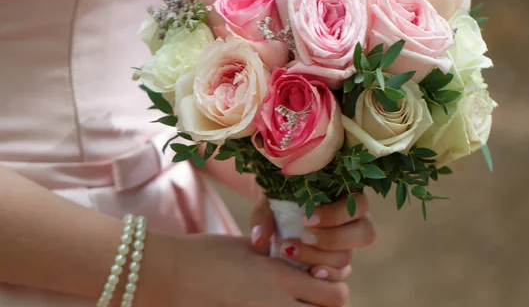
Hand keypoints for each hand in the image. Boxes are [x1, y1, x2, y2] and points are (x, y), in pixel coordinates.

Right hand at [149, 234, 348, 306]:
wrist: (171, 274)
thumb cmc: (208, 254)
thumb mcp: (251, 249)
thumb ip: (280, 260)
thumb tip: (300, 267)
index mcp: (280, 276)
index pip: (335, 292)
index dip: (334, 285)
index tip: (322, 276)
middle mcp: (277, 304)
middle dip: (327, 303)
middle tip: (312, 292)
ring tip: (292, 299)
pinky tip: (272, 304)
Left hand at [250, 194, 375, 280]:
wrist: (273, 204)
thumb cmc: (277, 193)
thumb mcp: (269, 196)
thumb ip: (264, 213)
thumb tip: (260, 239)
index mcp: (347, 193)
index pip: (358, 204)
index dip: (336, 215)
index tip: (306, 219)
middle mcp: (354, 219)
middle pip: (364, 233)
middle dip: (332, 239)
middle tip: (304, 235)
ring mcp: (347, 242)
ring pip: (348, 256)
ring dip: (320, 257)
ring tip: (290, 250)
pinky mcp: (337, 260)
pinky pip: (341, 273)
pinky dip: (326, 275)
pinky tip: (310, 273)